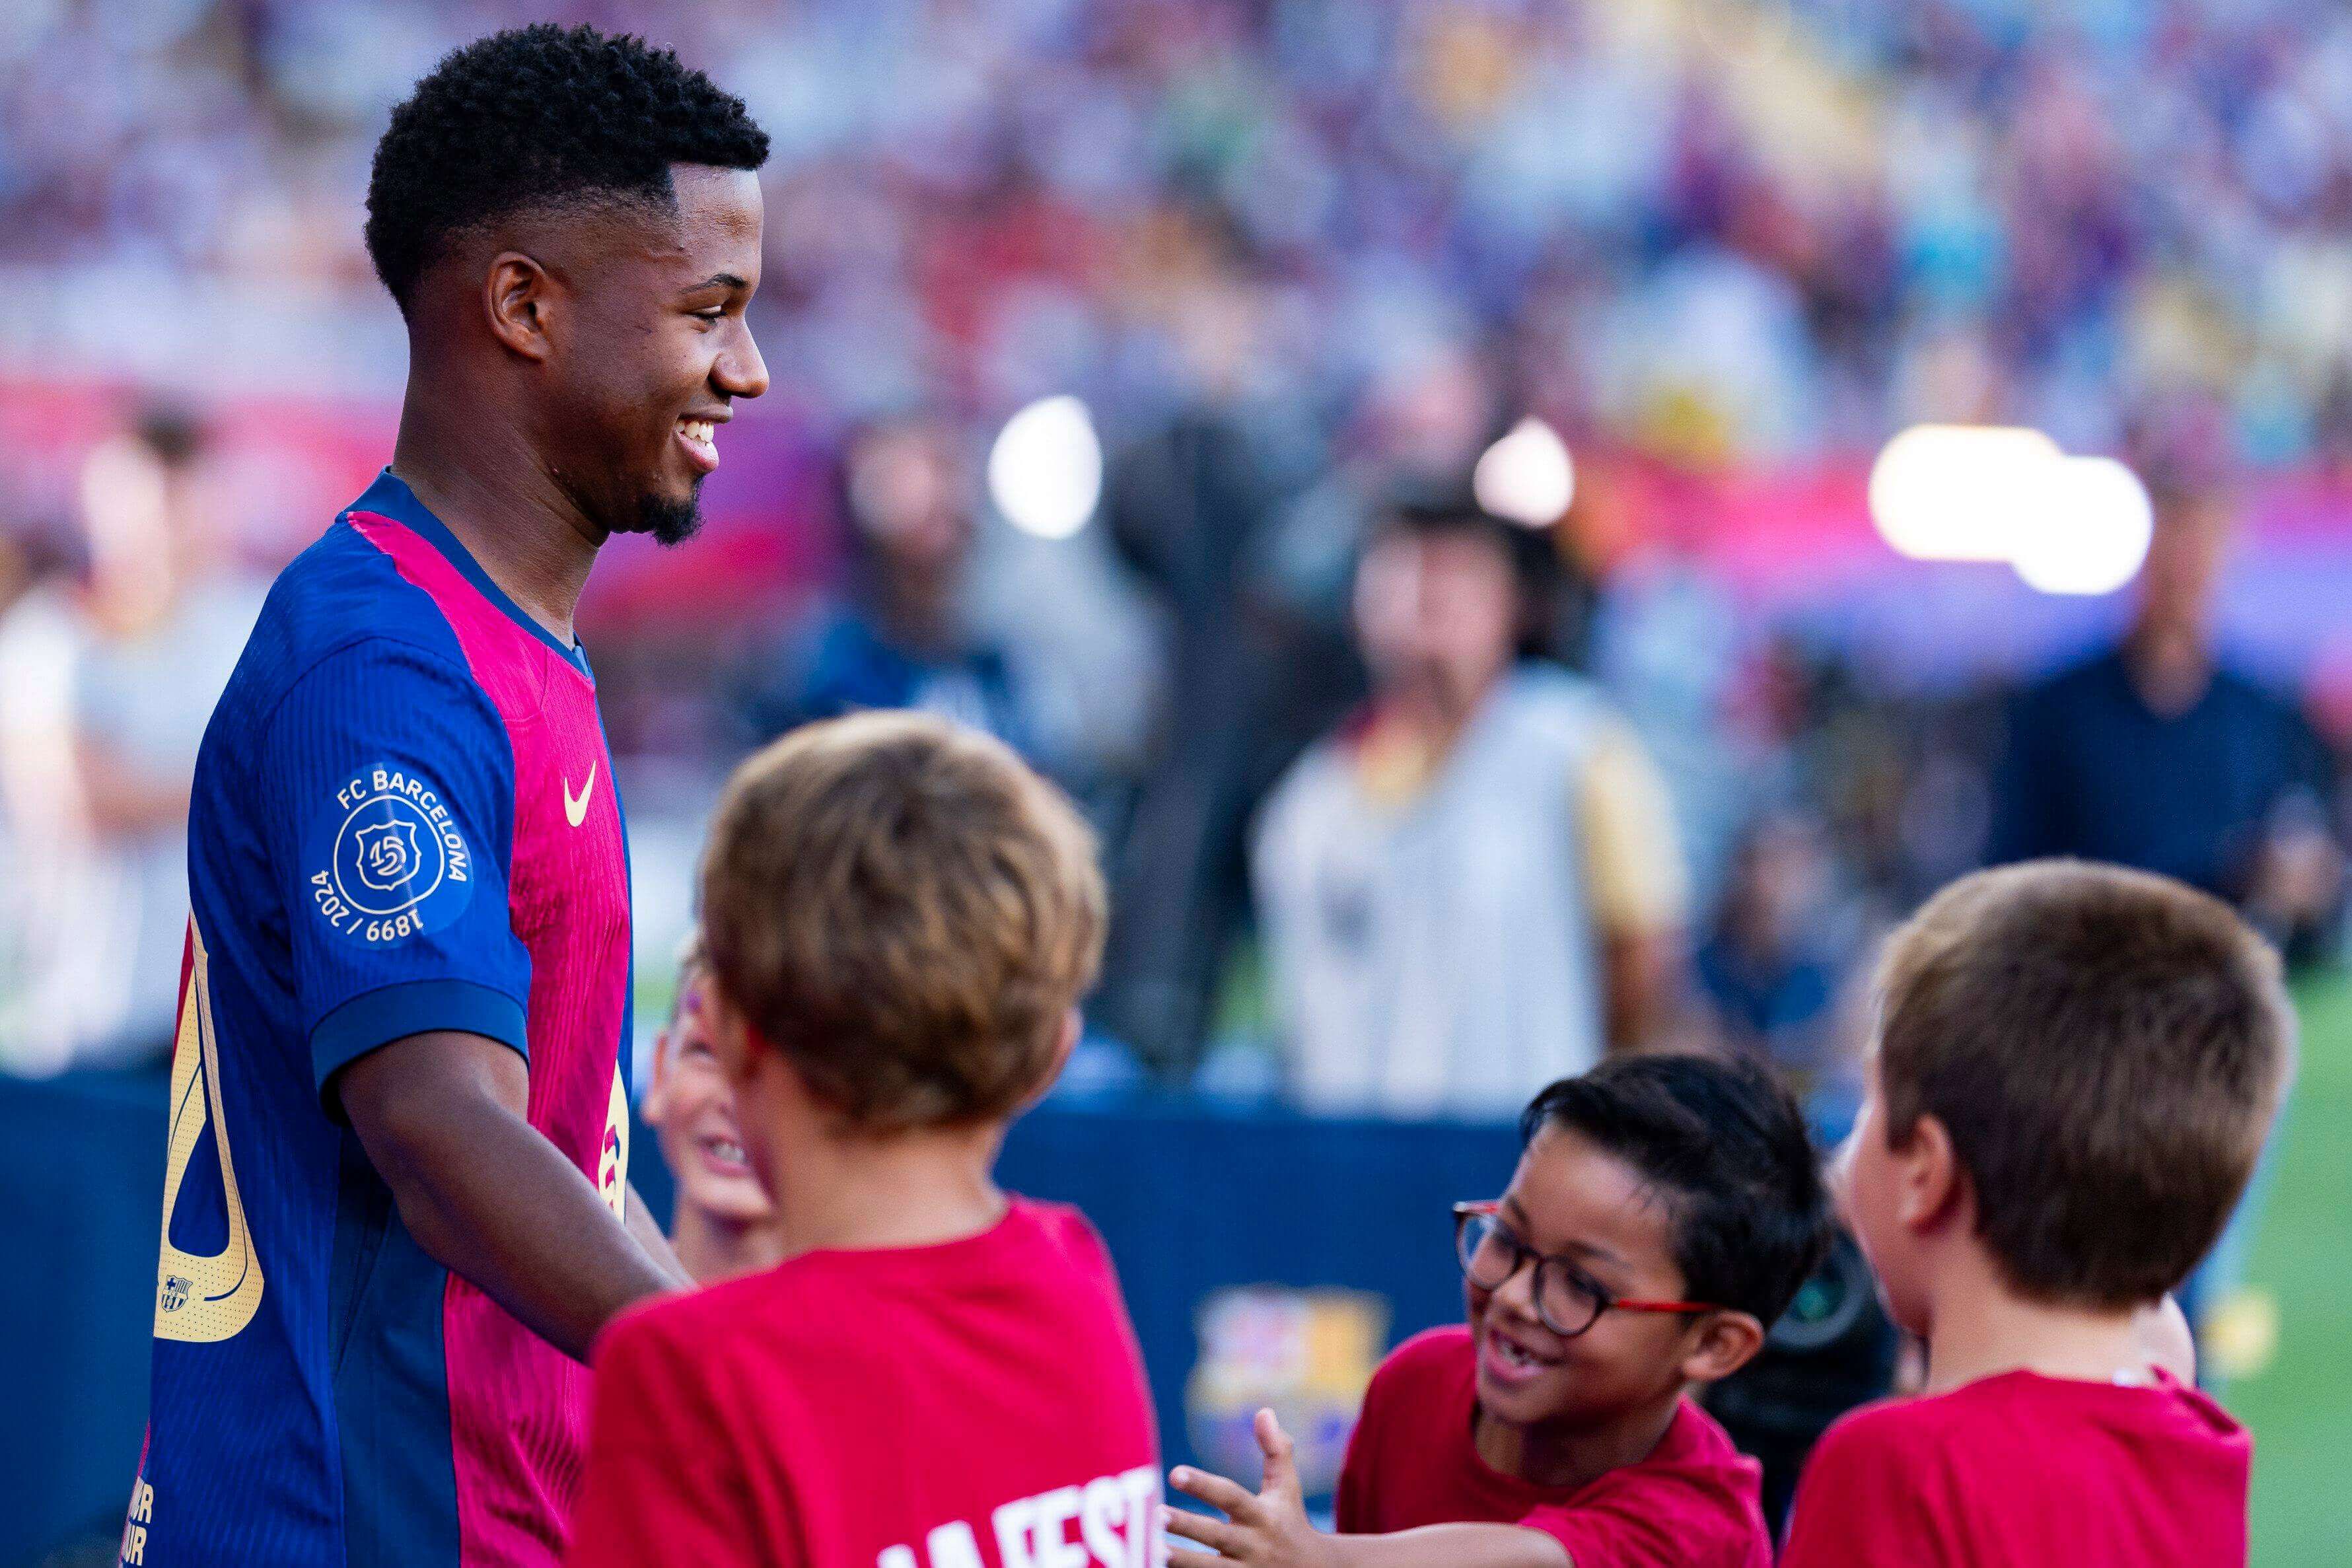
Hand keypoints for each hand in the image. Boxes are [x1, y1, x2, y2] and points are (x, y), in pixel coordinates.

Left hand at [1166, 1409, 1333, 1567]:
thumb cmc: (1291, 1522)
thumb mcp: (1287, 1487)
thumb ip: (1276, 1450)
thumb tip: (1263, 1410)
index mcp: (1262, 1516)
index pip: (1231, 1497)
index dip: (1203, 1486)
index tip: (1175, 1473)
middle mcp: (1253, 1546)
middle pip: (1217, 1536)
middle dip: (1188, 1526)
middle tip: (1156, 1514)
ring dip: (1183, 1562)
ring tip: (1153, 1550)